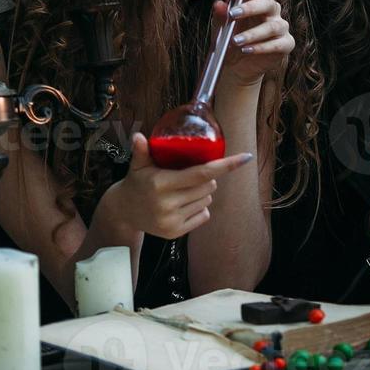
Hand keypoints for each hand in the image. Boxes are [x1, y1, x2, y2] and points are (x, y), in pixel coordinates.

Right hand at [102, 132, 253, 240]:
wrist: (123, 212)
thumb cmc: (137, 182)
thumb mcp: (137, 165)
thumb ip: (141, 150)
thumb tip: (138, 136)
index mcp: (161, 183)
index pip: (202, 173)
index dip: (225, 165)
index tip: (245, 157)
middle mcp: (167, 204)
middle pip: (209, 187)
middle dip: (208, 178)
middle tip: (192, 175)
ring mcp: (171, 220)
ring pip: (207, 201)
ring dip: (203, 193)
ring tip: (184, 190)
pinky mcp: (175, 233)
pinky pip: (203, 215)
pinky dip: (200, 208)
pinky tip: (184, 204)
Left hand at [211, 0, 293, 86]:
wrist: (236, 66)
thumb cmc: (229, 39)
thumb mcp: (220, 27)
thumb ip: (220, 15)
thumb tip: (219, 4)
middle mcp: (272, 11)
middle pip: (269, 2)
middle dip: (251, 8)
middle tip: (233, 15)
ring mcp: (281, 27)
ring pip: (273, 26)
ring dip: (253, 33)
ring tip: (235, 41)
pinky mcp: (285, 44)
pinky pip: (278, 44)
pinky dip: (261, 47)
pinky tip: (246, 50)